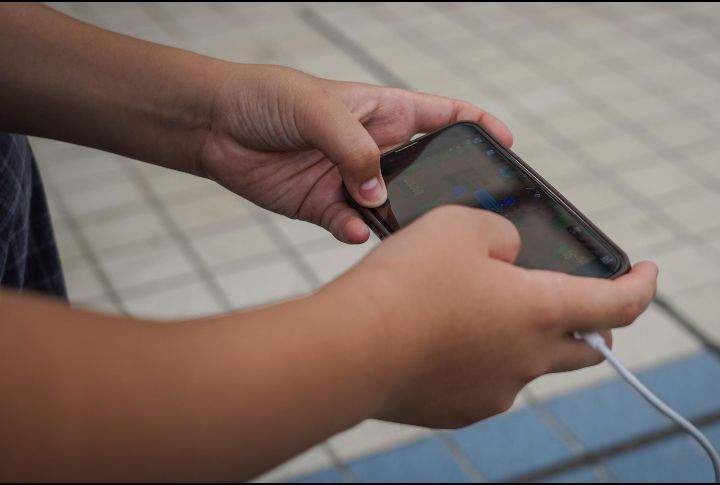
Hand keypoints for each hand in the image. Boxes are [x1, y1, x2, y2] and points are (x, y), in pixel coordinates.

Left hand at [197, 65, 512, 243]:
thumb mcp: (317, 108)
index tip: (505, 143)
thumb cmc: (267, 98)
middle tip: (461, 212)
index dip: (477, 126)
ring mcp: (352, 182)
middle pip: (426, 171)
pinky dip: (357, 232)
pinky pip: (353, 226)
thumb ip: (353, 149)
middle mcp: (374, 149)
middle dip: (444, 190)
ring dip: (399, 221)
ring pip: (393, 208)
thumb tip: (377, 194)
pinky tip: (354, 230)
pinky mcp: (326, 208)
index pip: (443, 115)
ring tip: (405, 231)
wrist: (214, 127)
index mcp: (384, 112)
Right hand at [323, 206, 657, 427]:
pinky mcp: (459, 409)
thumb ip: (502, 233)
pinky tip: (444, 337)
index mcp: (540, 311)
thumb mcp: (460, 225)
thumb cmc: (406, 283)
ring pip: (530, 363)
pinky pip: (487, 381)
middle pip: (586, 348)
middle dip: (593, 324)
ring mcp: (494, 391)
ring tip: (479, 309)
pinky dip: (482, 358)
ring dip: (524, 337)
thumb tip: (508, 256)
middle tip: (577, 300)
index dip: (642, 285)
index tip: (646, 271)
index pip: (619, 304)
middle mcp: (528, 359)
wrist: (350, 348)